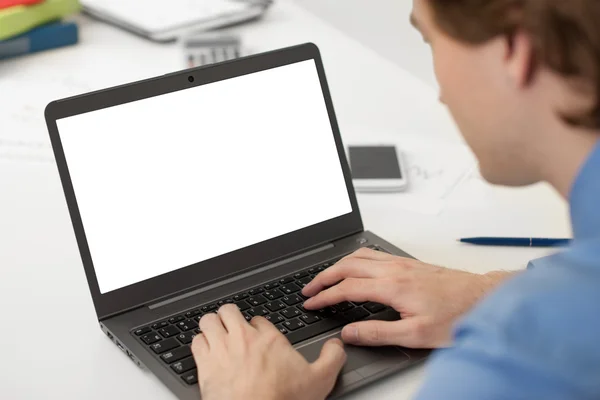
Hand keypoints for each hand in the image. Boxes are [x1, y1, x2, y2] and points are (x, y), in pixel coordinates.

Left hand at [191, 304, 346, 399]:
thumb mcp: (320, 381)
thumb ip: (331, 358)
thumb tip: (337, 345)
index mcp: (270, 339)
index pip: (259, 320)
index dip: (258, 326)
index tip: (260, 336)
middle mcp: (243, 339)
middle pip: (230, 311)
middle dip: (231, 317)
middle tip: (233, 327)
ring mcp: (222, 350)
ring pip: (209, 321)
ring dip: (212, 326)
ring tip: (216, 333)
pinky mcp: (204, 365)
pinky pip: (196, 341)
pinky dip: (200, 343)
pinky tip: (206, 350)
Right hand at [302, 248, 511, 348]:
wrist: (483, 298)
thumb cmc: (455, 316)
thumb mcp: (416, 335)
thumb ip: (378, 333)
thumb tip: (349, 333)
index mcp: (392, 286)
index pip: (347, 288)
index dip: (325, 296)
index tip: (310, 303)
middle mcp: (394, 269)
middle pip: (348, 265)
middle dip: (323, 276)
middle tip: (309, 288)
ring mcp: (401, 263)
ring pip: (359, 255)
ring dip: (337, 265)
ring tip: (324, 277)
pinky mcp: (408, 262)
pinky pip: (373, 253)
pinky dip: (354, 258)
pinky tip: (354, 265)